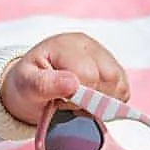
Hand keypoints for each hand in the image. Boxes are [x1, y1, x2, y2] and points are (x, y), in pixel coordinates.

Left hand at [0, 33, 129, 125]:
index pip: (88, 74)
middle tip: (68, 105)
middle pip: (109, 78)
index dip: (76, 97)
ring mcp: (103, 56)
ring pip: (120, 85)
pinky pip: (123, 90)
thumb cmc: (27, 84)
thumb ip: (45, 85)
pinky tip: (90, 103)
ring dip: (102, 103)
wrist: (30, 86)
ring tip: (78, 104)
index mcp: (66, 44)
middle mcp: (88, 45)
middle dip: (90, 100)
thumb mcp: (26, 85)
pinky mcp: (112, 69)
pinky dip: (110, 103)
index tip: (58, 103)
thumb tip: (73, 84)